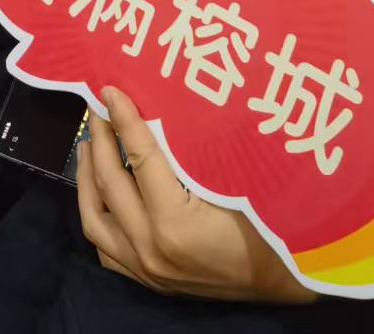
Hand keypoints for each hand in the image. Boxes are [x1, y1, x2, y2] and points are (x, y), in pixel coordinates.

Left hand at [77, 87, 316, 305]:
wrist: (285, 279)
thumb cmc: (269, 222)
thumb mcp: (234, 179)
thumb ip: (193, 150)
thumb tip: (159, 107)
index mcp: (174, 223)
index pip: (139, 157)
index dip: (124, 120)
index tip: (110, 91)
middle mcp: (151, 250)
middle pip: (110, 185)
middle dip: (100, 141)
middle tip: (98, 111)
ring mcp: (147, 270)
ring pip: (95, 221)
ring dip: (87, 179)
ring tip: (89, 146)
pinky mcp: (150, 281)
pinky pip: (107, 249)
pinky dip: (98, 217)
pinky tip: (100, 194)